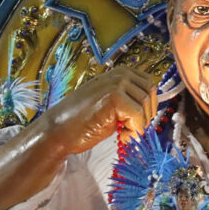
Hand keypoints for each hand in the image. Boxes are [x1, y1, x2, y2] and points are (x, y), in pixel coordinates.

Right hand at [43, 66, 157, 152]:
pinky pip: (138, 116)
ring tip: (123, 134)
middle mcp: (118, 74)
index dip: (148, 104)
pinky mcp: (114, 97)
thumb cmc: (81, 121)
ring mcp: (116, 83)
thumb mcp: (108, 103)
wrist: (57, 131)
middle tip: (131, 129)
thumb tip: (149, 106)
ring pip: (145, 105)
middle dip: (146, 115)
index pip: (149, 84)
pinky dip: (134, 131)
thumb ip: (127, 99)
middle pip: (150, 93)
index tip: (138, 120)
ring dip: (139, 125)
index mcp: (118, 73)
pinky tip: (122, 137)